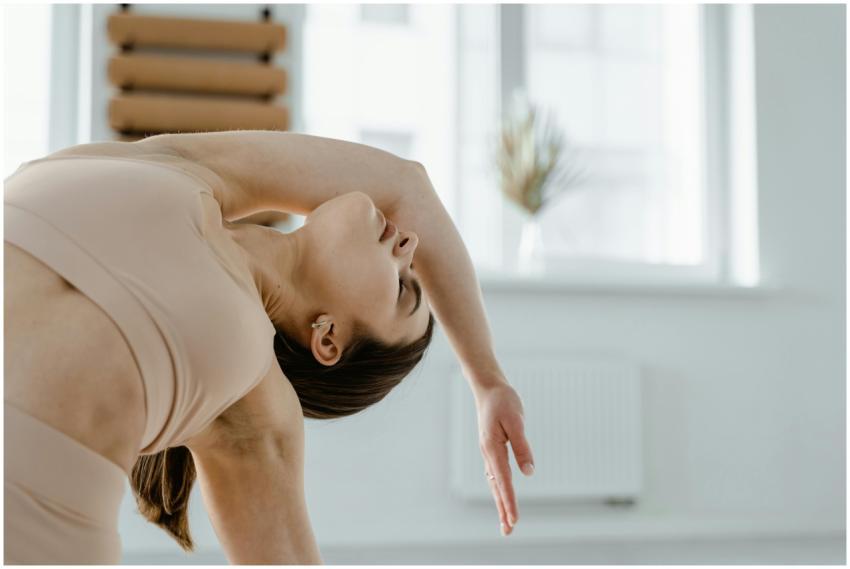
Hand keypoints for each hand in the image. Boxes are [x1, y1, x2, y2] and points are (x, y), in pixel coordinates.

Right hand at [473, 381, 534, 536]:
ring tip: (506, 522)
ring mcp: (488, 452)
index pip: (503, 480)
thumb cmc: (503, 402)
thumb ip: (522, 447)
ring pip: (494, 483)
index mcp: (493, 448)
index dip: (509, 501)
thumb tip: (528, 472)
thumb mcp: (516, 421)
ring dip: (500, 502)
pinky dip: (498, 489)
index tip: (514, 519)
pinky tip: (501, 496)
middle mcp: (488, 454)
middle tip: (508, 531)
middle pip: (496, 487)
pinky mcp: (492, 449)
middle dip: (503, 509)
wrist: (489, 388)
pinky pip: (495, 475)